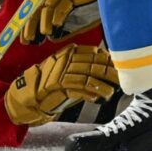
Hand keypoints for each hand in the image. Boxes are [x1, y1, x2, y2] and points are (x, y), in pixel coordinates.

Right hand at [3, 44, 118, 126]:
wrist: (30, 92)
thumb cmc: (54, 82)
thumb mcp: (70, 69)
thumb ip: (85, 65)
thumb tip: (109, 65)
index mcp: (70, 51)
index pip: (94, 53)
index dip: (108, 61)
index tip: (120, 67)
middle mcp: (66, 59)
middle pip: (93, 65)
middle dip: (110, 73)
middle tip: (121, 80)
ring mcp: (61, 71)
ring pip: (88, 77)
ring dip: (102, 86)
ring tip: (111, 92)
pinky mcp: (57, 85)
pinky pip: (78, 89)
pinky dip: (89, 94)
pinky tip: (97, 98)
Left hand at [17, 0, 98, 42]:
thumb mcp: (73, 7)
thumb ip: (60, 17)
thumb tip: (49, 36)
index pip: (35, 8)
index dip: (27, 23)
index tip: (24, 40)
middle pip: (38, 6)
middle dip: (30, 24)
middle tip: (28, 40)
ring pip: (49, 4)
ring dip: (43, 20)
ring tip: (43, 34)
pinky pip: (65, 2)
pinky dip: (59, 14)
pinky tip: (56, 24)